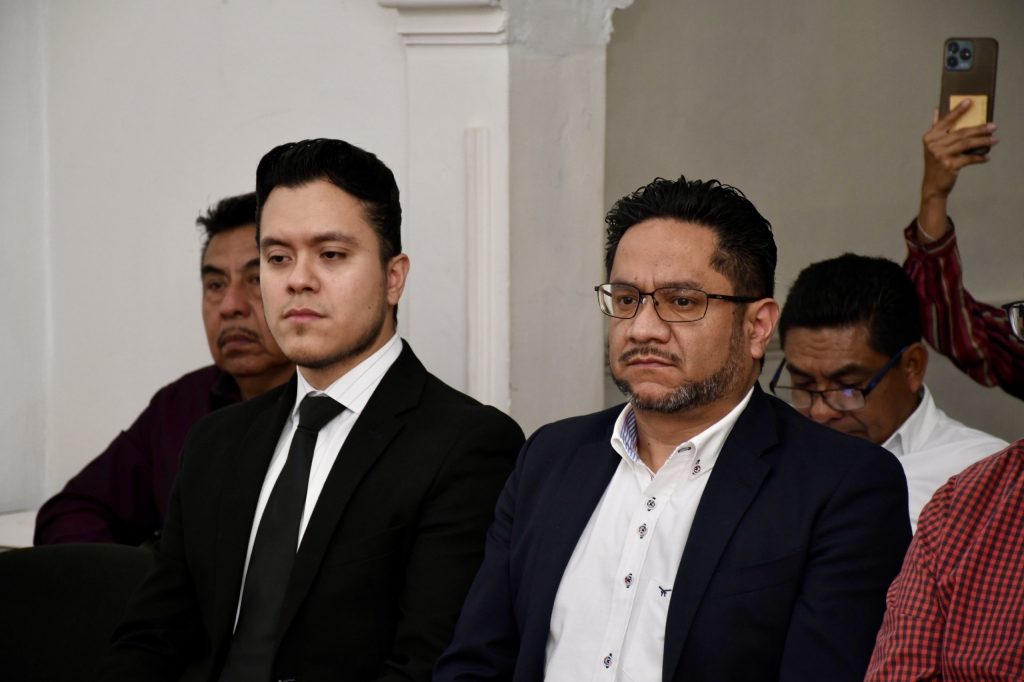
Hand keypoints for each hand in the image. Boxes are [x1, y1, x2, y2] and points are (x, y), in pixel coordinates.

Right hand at [917, 101, 997, 240]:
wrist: (932, 186)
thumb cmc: (935, 164)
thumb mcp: (932, 145)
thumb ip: (936, 128)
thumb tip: (936, 109)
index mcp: (930, 137)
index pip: (946, 121)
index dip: (958, 110)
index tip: (969, 101)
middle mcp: (934, 145)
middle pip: (961, 133)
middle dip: (980, 129)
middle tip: (993, 126)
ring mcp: (941, 155)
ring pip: (967, 144)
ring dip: (983, 141)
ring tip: (995, 139)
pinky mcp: (949, 166)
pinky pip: (969, 158)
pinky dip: (979, 158)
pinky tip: (986, 157)